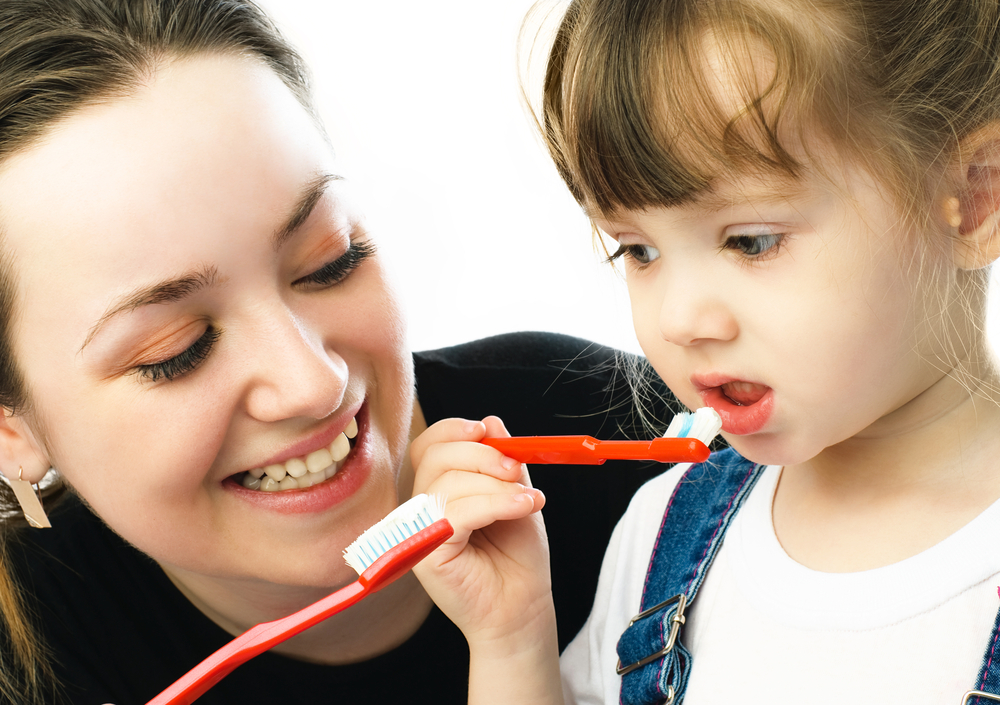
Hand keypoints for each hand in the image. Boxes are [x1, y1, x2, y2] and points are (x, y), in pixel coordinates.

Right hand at [410, 416, 561, 704]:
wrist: (523, 608)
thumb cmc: (516, 556)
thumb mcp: (515, 494)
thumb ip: (502, 462)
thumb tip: (492, 422)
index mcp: (437, 489)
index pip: (427, 446)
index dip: (452, 431)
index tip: (485, 430)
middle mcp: (421, 508)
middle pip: (435, 457)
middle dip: (482, 454)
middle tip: (518, 469)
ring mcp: (419, 531)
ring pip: (448, 482)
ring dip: (497, 484)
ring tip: (529, 499)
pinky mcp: (426, 553)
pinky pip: (458, 512)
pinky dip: (496, 503)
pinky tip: (524, 506)